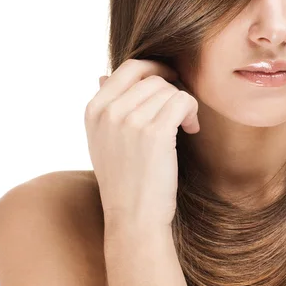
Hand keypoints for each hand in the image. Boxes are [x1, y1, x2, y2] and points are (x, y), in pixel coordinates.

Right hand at [84, 58, 199, 228]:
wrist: (133, 218)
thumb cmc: (123, 180)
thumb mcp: (102, 140)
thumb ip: (105, 107)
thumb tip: (102, 75)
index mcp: (93, 110)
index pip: (128, 68)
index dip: (154, 68)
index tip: (170, 81)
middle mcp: (108, 112)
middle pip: (153, 78)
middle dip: (173, 91)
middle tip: (180, 111)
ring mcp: (129, 120)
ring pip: (170, 89)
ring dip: (184, 104)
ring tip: (185, 126)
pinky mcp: (154, 132)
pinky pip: (182, 100)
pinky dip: (192, 111)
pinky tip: (191, 129)